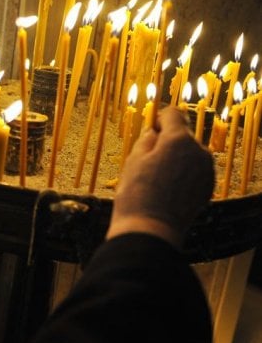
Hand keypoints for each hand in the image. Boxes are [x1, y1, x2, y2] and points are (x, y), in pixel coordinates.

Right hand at [107, 106, 213, 247]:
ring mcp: (206, 170)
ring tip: (158, 178)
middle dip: (167, 142)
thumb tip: (155, 132)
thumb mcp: (134, 159)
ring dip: (177, 158)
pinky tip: (169, 188)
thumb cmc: (137, 192)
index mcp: (178, 140)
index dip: (158, 119)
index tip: (149, 131)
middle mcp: (199, 151)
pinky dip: (184, 173)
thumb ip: (147, 138)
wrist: (150, 228)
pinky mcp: (208, 186)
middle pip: (182, 135)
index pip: (173, 113)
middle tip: (148, 161)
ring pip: (190, 153)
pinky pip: (195, 170)